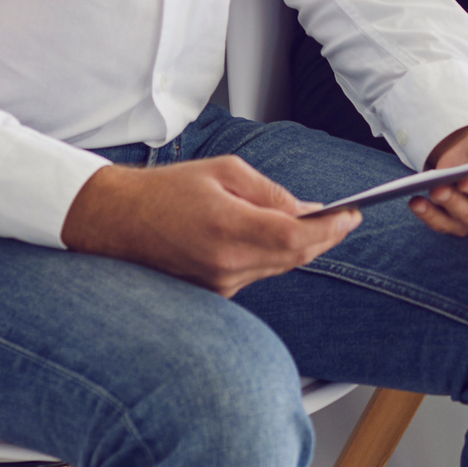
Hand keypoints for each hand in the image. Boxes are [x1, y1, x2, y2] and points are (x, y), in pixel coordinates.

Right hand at [61, 157, 356, 297]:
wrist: (115, 221)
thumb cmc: (166, 190)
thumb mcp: (224, 172)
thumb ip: (270, 193)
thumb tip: (309, 209)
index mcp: (226, 229)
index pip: (296, 239)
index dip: (331, 229)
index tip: (352, 215)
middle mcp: (224, 265)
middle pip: (294, 258)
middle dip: (325, 237)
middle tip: (345, 218)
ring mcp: (218, 285)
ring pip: (278, 267)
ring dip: (301, 247)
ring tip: (319, 224)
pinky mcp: (213, 294)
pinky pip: (257, 274)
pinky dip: (274, 256)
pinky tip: (280, 238)